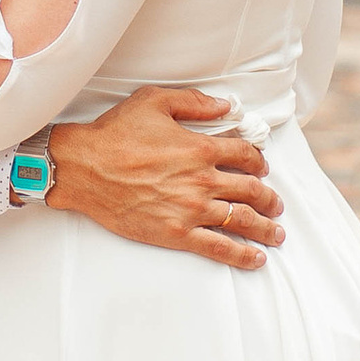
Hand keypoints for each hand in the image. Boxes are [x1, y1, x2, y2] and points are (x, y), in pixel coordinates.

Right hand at [45, 86, 283, 269]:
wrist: (83, 168)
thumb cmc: (114, 133)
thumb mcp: (154, 102)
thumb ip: (194, 102)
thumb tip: (226, 106)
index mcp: (201, 148)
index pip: (245, 154)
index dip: (259, 160)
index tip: (262, 167)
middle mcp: (202, 180)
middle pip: (251, 190)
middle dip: (269, 198)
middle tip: (276, 205)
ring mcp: (191, 209)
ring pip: (242, 220)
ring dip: (265, 227)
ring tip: (276, 233)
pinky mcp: (176, 233)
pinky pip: (218, 247)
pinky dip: (242, 255)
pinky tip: (256, 258)